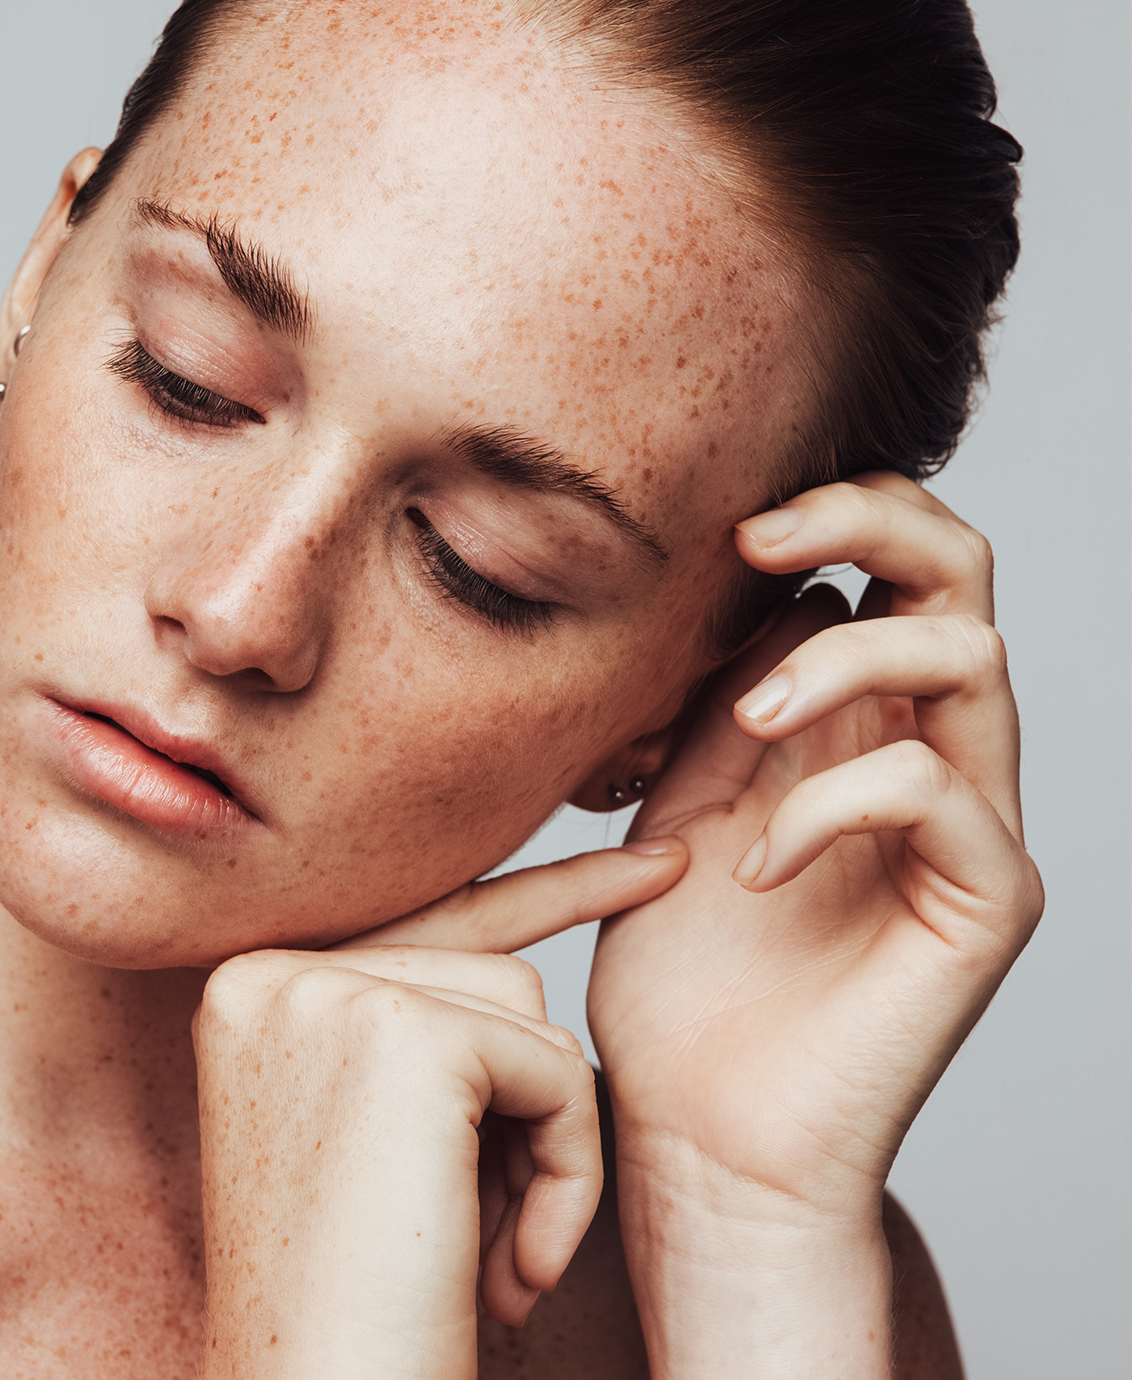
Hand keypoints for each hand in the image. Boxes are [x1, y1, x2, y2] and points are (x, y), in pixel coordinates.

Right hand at [194, 843, 686, 1378]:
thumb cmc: (353, 1305)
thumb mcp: (364, 1142)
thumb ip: (414, 1034)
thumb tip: (522, 953)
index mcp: (247, 989)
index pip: (415, 921)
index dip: (542, 896)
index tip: (652, 866)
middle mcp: (270, 971)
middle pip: (480, 966)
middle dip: (525, 1098)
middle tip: (498, 1241)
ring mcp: (328, 993)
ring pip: (525, 1009)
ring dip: (547, 1140)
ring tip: (502, 1261)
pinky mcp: (405, 1036)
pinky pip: (555, 1068)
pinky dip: (568, 1173)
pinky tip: (512, 1269)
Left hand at [587, 472, 1041, 1375]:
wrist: (702, 1137)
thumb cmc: (678, 987)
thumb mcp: (672, 816)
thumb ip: (714, 715)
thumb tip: (740, 599)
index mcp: (854, 726)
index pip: (884, 568)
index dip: (818, 517)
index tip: (713, 525)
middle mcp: (925, 756)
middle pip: (961, 574)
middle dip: (870, 517)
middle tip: (760, 535)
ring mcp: (966, 827)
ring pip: (968, 658)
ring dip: (844, 661)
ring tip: (752, 720)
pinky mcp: (983, 903)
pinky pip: (939, 793)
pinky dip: (834, 805)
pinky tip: (752, 870)